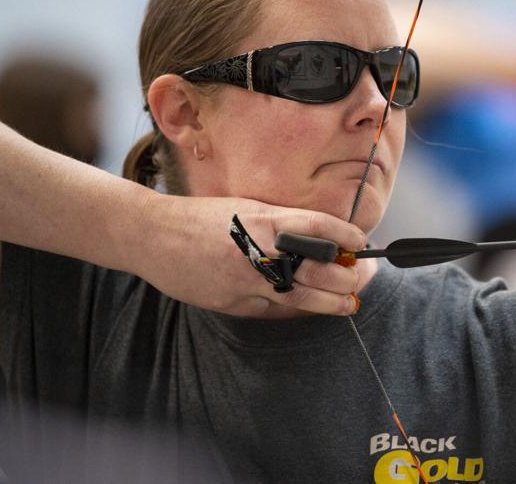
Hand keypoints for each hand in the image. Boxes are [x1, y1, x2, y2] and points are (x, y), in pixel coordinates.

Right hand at [135, 193, 366, 317]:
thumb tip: (319, 238)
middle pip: (320, 269)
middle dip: (347, 276)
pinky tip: (306, 305)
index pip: (318, 227)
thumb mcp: (246, 207)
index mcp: (263, 219)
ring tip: (349, 303)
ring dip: (333, 302)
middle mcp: (259, 250)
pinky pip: (273, 309)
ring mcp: (247, 280)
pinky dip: (293, 307)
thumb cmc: (203, 218)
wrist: (154, 236)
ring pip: (304, 297)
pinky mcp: (234, 303)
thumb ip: (280, 223)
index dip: (346, 237)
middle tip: (358, 276)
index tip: (361, 243)